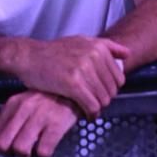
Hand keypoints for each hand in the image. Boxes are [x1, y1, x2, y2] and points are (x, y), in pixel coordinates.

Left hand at [0, 90, 79, 156]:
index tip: (9, 150)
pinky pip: (43, 151)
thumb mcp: (26, 101)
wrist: (77, 88)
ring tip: (34, 155)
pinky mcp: (56, 124)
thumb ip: (14, 117)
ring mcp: (39, 116)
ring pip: (20, 149)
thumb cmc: (51, 98)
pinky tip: (47, 151)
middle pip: (2, 145)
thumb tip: (4, 142)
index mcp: (13, 104)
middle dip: (10, 155)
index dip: (0, 148)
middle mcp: (23, 109)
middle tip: (21, 154)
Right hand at [11, 35, 129, 117]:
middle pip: (112, 90)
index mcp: (97, 46)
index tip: (99, 92)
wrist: (29, 57)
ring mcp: (84, 69)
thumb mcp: (80, 41)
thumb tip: (127, 54)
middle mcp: (93, 55)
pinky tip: (85, 115)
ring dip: (96, 108)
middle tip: (92, 101)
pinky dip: (90, 114)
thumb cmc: (53, 52)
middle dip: (104, 99)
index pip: (119, 78)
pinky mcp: (73, 84)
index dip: (110, 89)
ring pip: (103, 99)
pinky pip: (92, 106)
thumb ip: (106, 46)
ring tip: (87, 107)